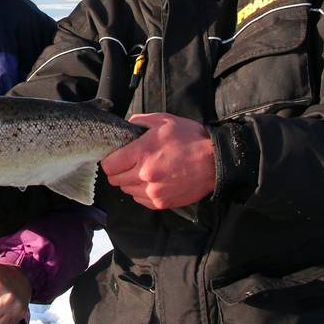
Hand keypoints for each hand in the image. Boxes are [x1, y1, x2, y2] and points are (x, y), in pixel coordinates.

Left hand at [101, 112, 215, 209]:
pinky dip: (142, 192)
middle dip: (118, 171)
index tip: (116, 156)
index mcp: (142, 153)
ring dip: (130, 182)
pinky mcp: (161, 203)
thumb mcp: (164, 121)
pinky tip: (153, 182)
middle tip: (129, 163)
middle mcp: (144, 175)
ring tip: (143, 172)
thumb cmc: (191, 139)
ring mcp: (153, 192)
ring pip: (126, 190)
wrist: (215, 161)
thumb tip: (127, 125)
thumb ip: (140, 121)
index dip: (110, 160)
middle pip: (115, 180)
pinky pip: (140, 200)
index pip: (109, 165)